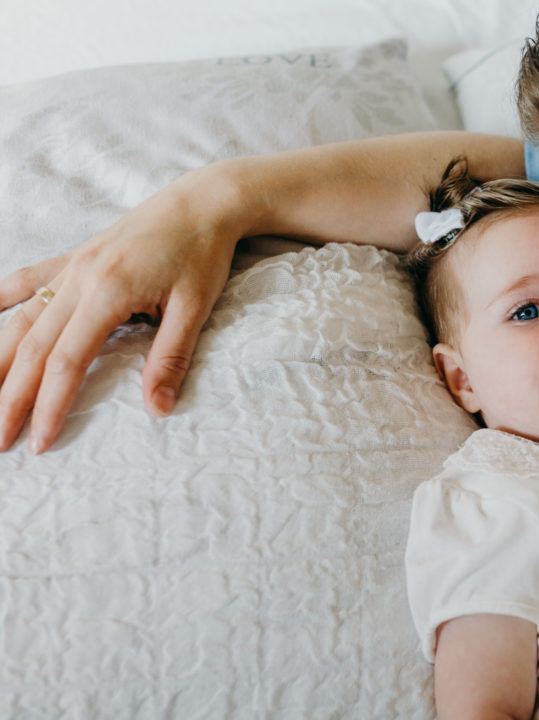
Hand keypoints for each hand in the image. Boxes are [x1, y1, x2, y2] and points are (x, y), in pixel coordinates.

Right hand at [0, 173, 238, 453]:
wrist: (202, 203)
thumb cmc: (202, 254)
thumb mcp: (195, 307)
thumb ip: (171, 357)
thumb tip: (158, 408)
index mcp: (107, 292)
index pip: (65, 362)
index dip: (49, 405)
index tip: (38, 443)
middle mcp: (78, 278)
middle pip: (32, 347)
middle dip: (10, 397)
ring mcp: (72, 265)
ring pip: (20, 318)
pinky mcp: (74, 257)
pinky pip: (26, 279)